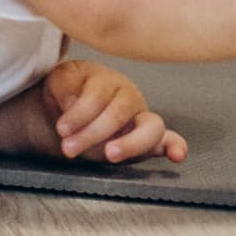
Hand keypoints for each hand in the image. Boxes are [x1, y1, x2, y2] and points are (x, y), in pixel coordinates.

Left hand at [42, 58, 185, 164]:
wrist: (68, 108)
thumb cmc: (67, 92)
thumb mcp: (59, 81)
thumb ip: (65, 86)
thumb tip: (73, 101)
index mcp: (106, 81)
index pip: (97, 96)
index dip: (79, 113)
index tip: (62, 128)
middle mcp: (128, 97)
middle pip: (120, 112)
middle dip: (93, 133)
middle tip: (69, 148)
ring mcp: (141, 118)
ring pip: (149, 127)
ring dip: (130, 143)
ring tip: (110, 153)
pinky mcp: (148, 140)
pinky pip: (168, 140)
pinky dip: (175, 146)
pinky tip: (176, 155)